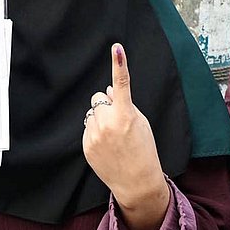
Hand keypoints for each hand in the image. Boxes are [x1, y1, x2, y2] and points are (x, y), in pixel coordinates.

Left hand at [82, 44, 168, 229]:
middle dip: (106, 104)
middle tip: (118, 120)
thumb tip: (108, 88)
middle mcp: (107, 123)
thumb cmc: (143, 150)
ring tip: (113, 136)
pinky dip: (96, 132)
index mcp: (125, 115)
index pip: (121, 84)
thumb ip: (125, 104)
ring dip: (100, 118)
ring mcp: (94, 135)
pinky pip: (88, 128)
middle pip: (99, 98)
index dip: (119, 64)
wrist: (136, 182)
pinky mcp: (86, 145)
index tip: (116, 48)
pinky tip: (107, 146)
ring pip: (92, 113)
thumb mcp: (141, 123)